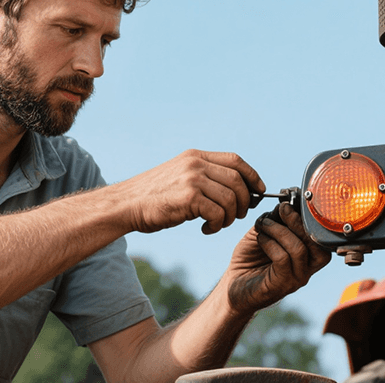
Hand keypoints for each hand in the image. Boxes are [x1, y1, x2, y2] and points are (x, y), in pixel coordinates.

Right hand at [117, 149, 264, 234]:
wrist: (126, 204)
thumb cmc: (152, 197)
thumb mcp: (179, 176)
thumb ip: (203, 176)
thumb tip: (234, 189)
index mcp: (195, 156)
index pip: (236, 160)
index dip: (252, 176)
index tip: (258, 191)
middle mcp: (196, 164)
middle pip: (238, 181)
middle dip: (243, 202)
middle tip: (236, 216)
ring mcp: (192, 179)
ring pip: (231, 199)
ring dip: (230, 217)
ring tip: (217, 224)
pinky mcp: (189, 197)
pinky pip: (218, 213)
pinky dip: (217, 225)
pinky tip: (205, 229)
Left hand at [224, 202, 331, 314]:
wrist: (233, 283)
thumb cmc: (250, 258)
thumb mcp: (265, 233)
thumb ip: (277, 220)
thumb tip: (286, 204)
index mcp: (307, 255)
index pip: (322, 236)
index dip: (310, 218)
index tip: (293, 202)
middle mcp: (307, 268)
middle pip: (316, 243)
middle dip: (298, 222)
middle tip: (282, 209)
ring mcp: (296, 278)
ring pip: (299, 249)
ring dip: (280, 231)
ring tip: (264, 225)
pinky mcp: (281, 285)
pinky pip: (282, 259)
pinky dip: (270, 243)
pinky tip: (260, 239)